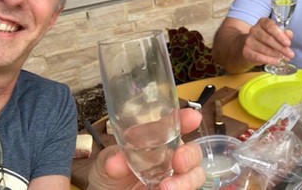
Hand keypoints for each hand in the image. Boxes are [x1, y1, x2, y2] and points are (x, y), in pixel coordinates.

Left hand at [87, 108, 204, 189]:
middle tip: (179, 161)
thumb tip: (116, 160)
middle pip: (193, 151)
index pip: (177, 126)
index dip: (187, 120)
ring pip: (195, 175)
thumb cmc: (110, 177)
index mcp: (158, 142)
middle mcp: (171, 159)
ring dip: (186, 180)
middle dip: (190, 154)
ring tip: (166, 187)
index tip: (192, 118)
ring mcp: (175, 178)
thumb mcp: (106, 163)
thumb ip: (112, 158)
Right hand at [242, 17, 294, 66]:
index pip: (271, 26)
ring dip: (277, 55)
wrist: (250, 47)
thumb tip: (289, 34)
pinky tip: (277, 62)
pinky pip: (259, 57)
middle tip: (290, 54)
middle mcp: (254, 30)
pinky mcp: (246, 51)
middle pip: (268, 39)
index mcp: (263, 22)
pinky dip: (270, 60)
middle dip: (281, 48)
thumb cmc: (266, 39)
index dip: (280, 35)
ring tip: (286, 59)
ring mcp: (249, 41)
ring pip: (265, 49)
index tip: (288, 43)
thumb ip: (284, 34)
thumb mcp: (276, 34)